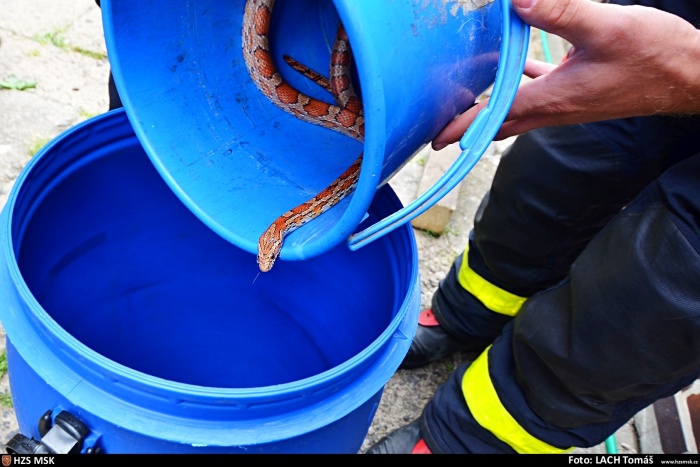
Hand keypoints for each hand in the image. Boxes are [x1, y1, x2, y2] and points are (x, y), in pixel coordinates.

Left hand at [432, 0, 699, 148]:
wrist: (691, 77)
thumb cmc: (656, 56)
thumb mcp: (607, 26)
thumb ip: (559, 11)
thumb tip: (513, 0)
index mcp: (555, 98)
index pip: (496, 115)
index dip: (463, 125)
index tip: (436, 138)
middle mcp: (555, 107)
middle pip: (500, 121)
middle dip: (468, 125)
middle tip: (440, 129)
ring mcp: (567, 102)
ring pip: (516, 109)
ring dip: (489, 107)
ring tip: (465, 99)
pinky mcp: (578, 91)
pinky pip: (537, 92)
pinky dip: (518, 84)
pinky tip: (514, 65)